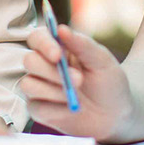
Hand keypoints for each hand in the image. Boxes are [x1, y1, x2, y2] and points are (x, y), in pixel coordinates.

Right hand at [21, 23, 129, 140]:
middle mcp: (44, 66)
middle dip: (51, 71)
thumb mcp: (102, 62)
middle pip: (29, 61)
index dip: (43, 44)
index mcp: (57, 48)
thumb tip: (61, 28)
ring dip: (53, 91)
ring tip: (76, 98)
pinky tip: (71, 110)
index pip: (37, 38)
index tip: (58, 55)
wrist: (115, 116)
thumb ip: (82, 44)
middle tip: (78, 80)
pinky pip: (35, 107)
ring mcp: (39, 88)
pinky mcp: (39, 109)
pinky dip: (55, 110)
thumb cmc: (108, 83)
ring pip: (28, 84)